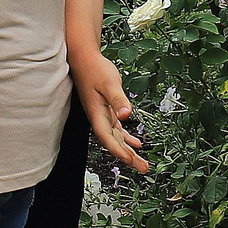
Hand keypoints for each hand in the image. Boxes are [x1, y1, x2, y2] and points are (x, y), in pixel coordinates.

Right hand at [74, 49, 149, 173]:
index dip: (119, 151)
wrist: (84, 59)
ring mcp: (102, 115)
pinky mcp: (106, 110)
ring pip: (116, 138)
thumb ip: (118, 99)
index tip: (132, 161)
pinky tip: (136, 144)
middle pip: (114, 143)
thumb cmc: (95, 69)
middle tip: (143, 168)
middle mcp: (98, 118)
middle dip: (128, 157)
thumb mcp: (109, 83)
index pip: (108, 138)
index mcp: (97, 114)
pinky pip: (117, 130)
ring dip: (128, 150)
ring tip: (141, 162)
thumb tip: (127, 114)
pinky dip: (126, 138)